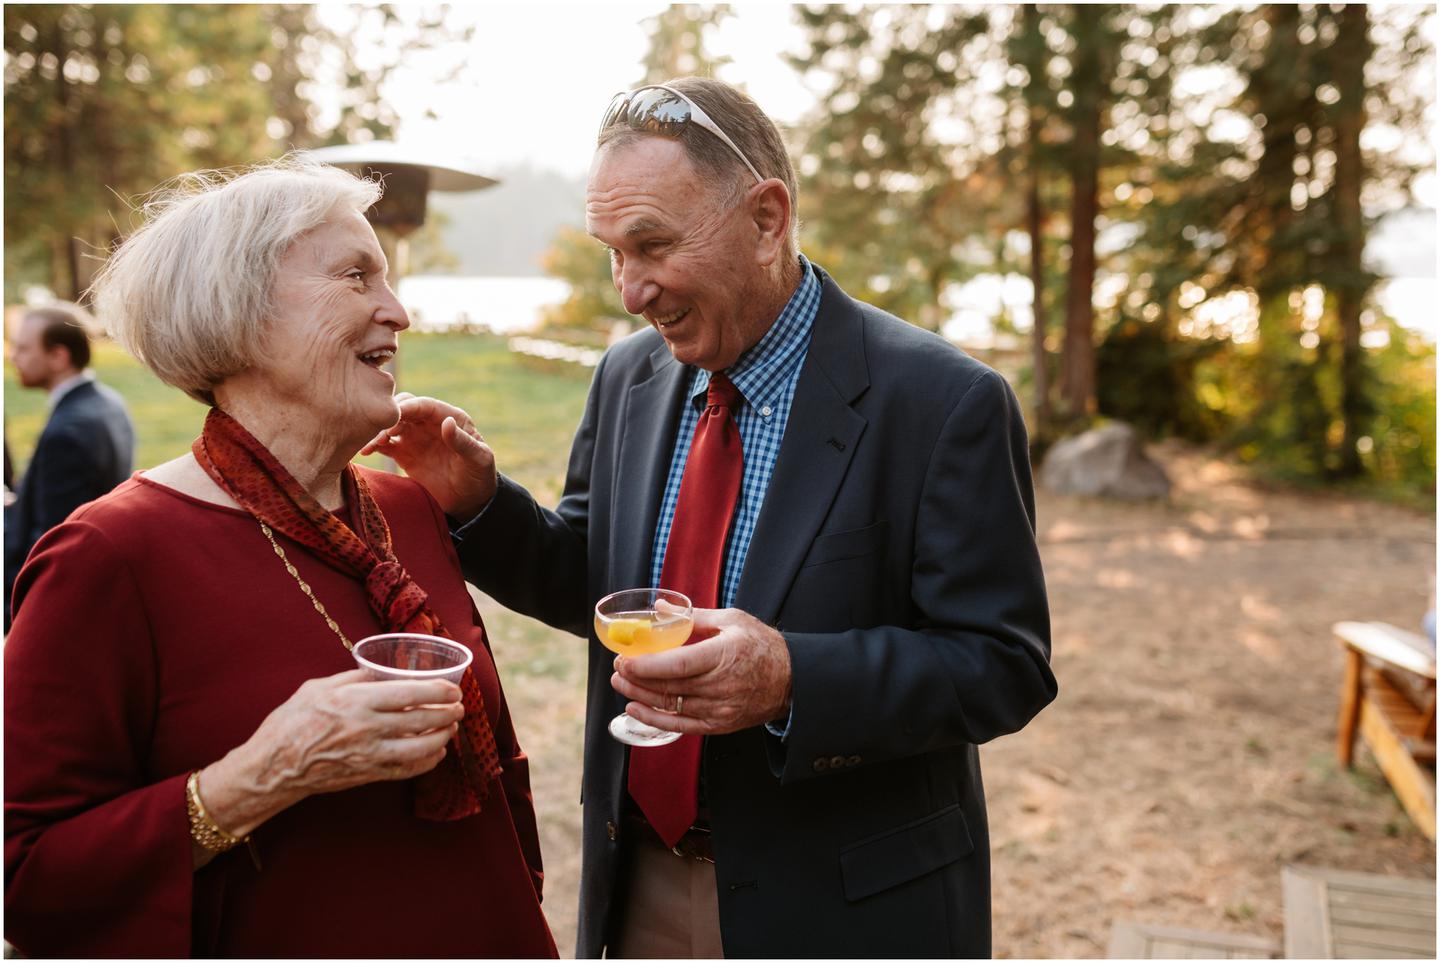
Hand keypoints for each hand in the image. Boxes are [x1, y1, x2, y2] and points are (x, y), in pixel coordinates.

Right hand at [198, 669, 463, 837]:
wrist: (272, 766)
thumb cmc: (291, 722)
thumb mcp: (319, 687)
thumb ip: (353, 678)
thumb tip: (380, 672)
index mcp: (357, 701)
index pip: (412, 693)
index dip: (440, 691)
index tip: (452, 688)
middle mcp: (368, 728)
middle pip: (424, 720)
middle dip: (449, 713)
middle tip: (459, 707)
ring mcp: (370, 755)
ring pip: (422, 748)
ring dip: (443, 737)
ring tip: (450, 728)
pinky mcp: (368, 775)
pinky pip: (407, 770)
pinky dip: (427, 762)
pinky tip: (435, 753)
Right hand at [361, 393, 496, 519]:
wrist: (470, 501)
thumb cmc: (480, 476)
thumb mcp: (479, 459)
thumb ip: (463, 442)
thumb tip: (446, 422)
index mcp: (450, 417)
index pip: (425, 405)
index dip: (409, 407)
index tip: (394, 414)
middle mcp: (429, 424)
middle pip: (404, 408)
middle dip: (390, 415)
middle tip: (382, 431)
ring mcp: (415, 438)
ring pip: (391, 424)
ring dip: (379, 429)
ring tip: (372, 444)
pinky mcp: (404, 454)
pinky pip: (385, 444)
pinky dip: (373, 445)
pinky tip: (365, 451)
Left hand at [611, 608, 791, 734]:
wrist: (792, 680)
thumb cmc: (763, 646)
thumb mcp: (732, 620)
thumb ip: (693, 616)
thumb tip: (660, 609)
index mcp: (723, 655)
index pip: (677, 665)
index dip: (646, 666)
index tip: (624, 660)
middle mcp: (720, 686)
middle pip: (669, 687)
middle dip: (636, 679)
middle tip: (617, 669)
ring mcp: (720, 709)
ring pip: (671, 707)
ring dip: (640, 697)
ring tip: (621, 685)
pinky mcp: (720, 724)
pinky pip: (682, 725)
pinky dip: (656, 720)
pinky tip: (637, 710)